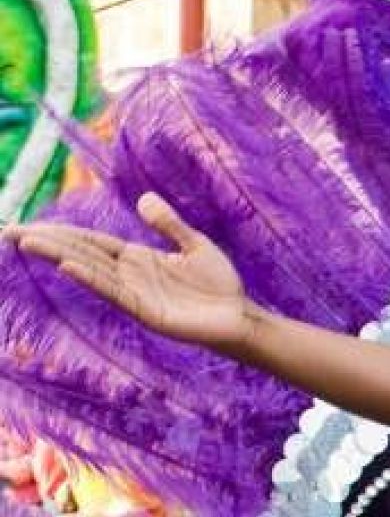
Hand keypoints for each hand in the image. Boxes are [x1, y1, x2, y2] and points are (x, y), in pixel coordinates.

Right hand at [4, 193, 253, 350]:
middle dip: (46, 242)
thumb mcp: (195, 245)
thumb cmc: (219, 286)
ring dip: (59, 256)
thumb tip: (143, 199)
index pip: (89, 242)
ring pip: (90, 270)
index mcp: (137, 258)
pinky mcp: (146, 312)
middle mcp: (129, 275)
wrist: (240, 317)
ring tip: (28, 241)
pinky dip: (91, 279)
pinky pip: (114, 292)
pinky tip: (69, 267)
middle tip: (8, 231)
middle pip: (80, 253)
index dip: (60, 232)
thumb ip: (169, 224)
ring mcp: (135, 294)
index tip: (26, 226)